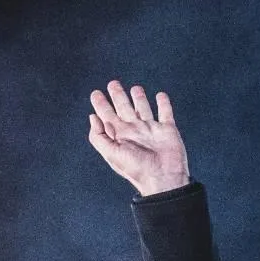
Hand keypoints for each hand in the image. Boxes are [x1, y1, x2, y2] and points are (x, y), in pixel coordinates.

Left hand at [88, 82, 188, 196]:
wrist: (162, 177)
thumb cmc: (136, 168)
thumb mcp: (111, 153)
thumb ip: (99, 136)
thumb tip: (92, 117)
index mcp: (120, 135)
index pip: (107, 116)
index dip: (100, 105)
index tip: (95, 93)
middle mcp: (134, 130)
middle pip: (124, 108)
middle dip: (118, 96)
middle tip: (113, 83)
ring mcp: (151, 129)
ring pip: (143, 108)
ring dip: (139, 98)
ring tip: (135, 88)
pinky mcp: (167, 129)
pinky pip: (165, 113)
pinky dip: (164, 104)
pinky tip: (160, 96)